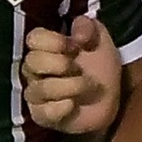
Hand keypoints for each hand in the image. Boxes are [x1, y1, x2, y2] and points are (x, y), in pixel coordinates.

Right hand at [21, 15, 120, 138]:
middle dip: (61, 64)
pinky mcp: (42, 116)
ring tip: (87, 86)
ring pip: (40, 88)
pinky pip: (43, 112)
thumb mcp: (99, 37)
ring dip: (70, 86)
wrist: (110, 97)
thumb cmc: (99, 64)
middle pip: (32, 62)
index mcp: (44, 47)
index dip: (55, 41)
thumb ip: (87, 26)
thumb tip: (77, 36)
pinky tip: (74, 105)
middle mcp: (34, 70)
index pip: (34, 38)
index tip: (76, 47)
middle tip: (79, 69)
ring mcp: (36, 94)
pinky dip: (62, 108)